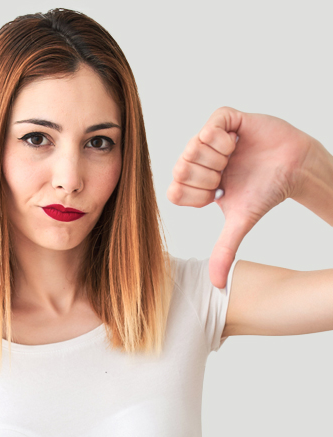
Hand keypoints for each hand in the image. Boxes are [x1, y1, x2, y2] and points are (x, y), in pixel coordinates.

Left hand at [167, 107, 312, 287]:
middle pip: (181, 169)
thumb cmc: (265, 192)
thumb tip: (218, 285)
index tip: (218, 193)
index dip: (198, 194)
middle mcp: (196, 157)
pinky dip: (225, 139)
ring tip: (235, 158)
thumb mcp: (239, 221)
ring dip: (219, 158)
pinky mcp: (224, 118)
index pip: (174, 190)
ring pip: (193, 147)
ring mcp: (208, 136)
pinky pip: (210, 127)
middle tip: (228, 175)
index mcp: (193, 180)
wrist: (295, 168)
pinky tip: (237, 143)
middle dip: (209, 177)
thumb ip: (224, 250)